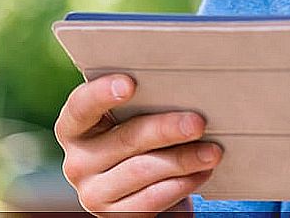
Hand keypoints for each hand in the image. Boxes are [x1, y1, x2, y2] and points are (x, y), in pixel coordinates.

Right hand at [54, 74, 222, 216]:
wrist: (145, 186)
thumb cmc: (144, 134)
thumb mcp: (136, 115)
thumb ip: (148, 100)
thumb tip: (187, 85)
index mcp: (77, 127)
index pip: (81, 106)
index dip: (102, 93)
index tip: (130, 84)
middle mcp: (78, 161)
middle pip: (126, 139)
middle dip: (166, 129)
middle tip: (199, 122)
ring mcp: (93, 193)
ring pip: (142, 170)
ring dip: (183, 159)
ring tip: (212, 151)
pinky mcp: (115, 216)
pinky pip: (151, 199)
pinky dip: (182, 184)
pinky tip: (202, 172)